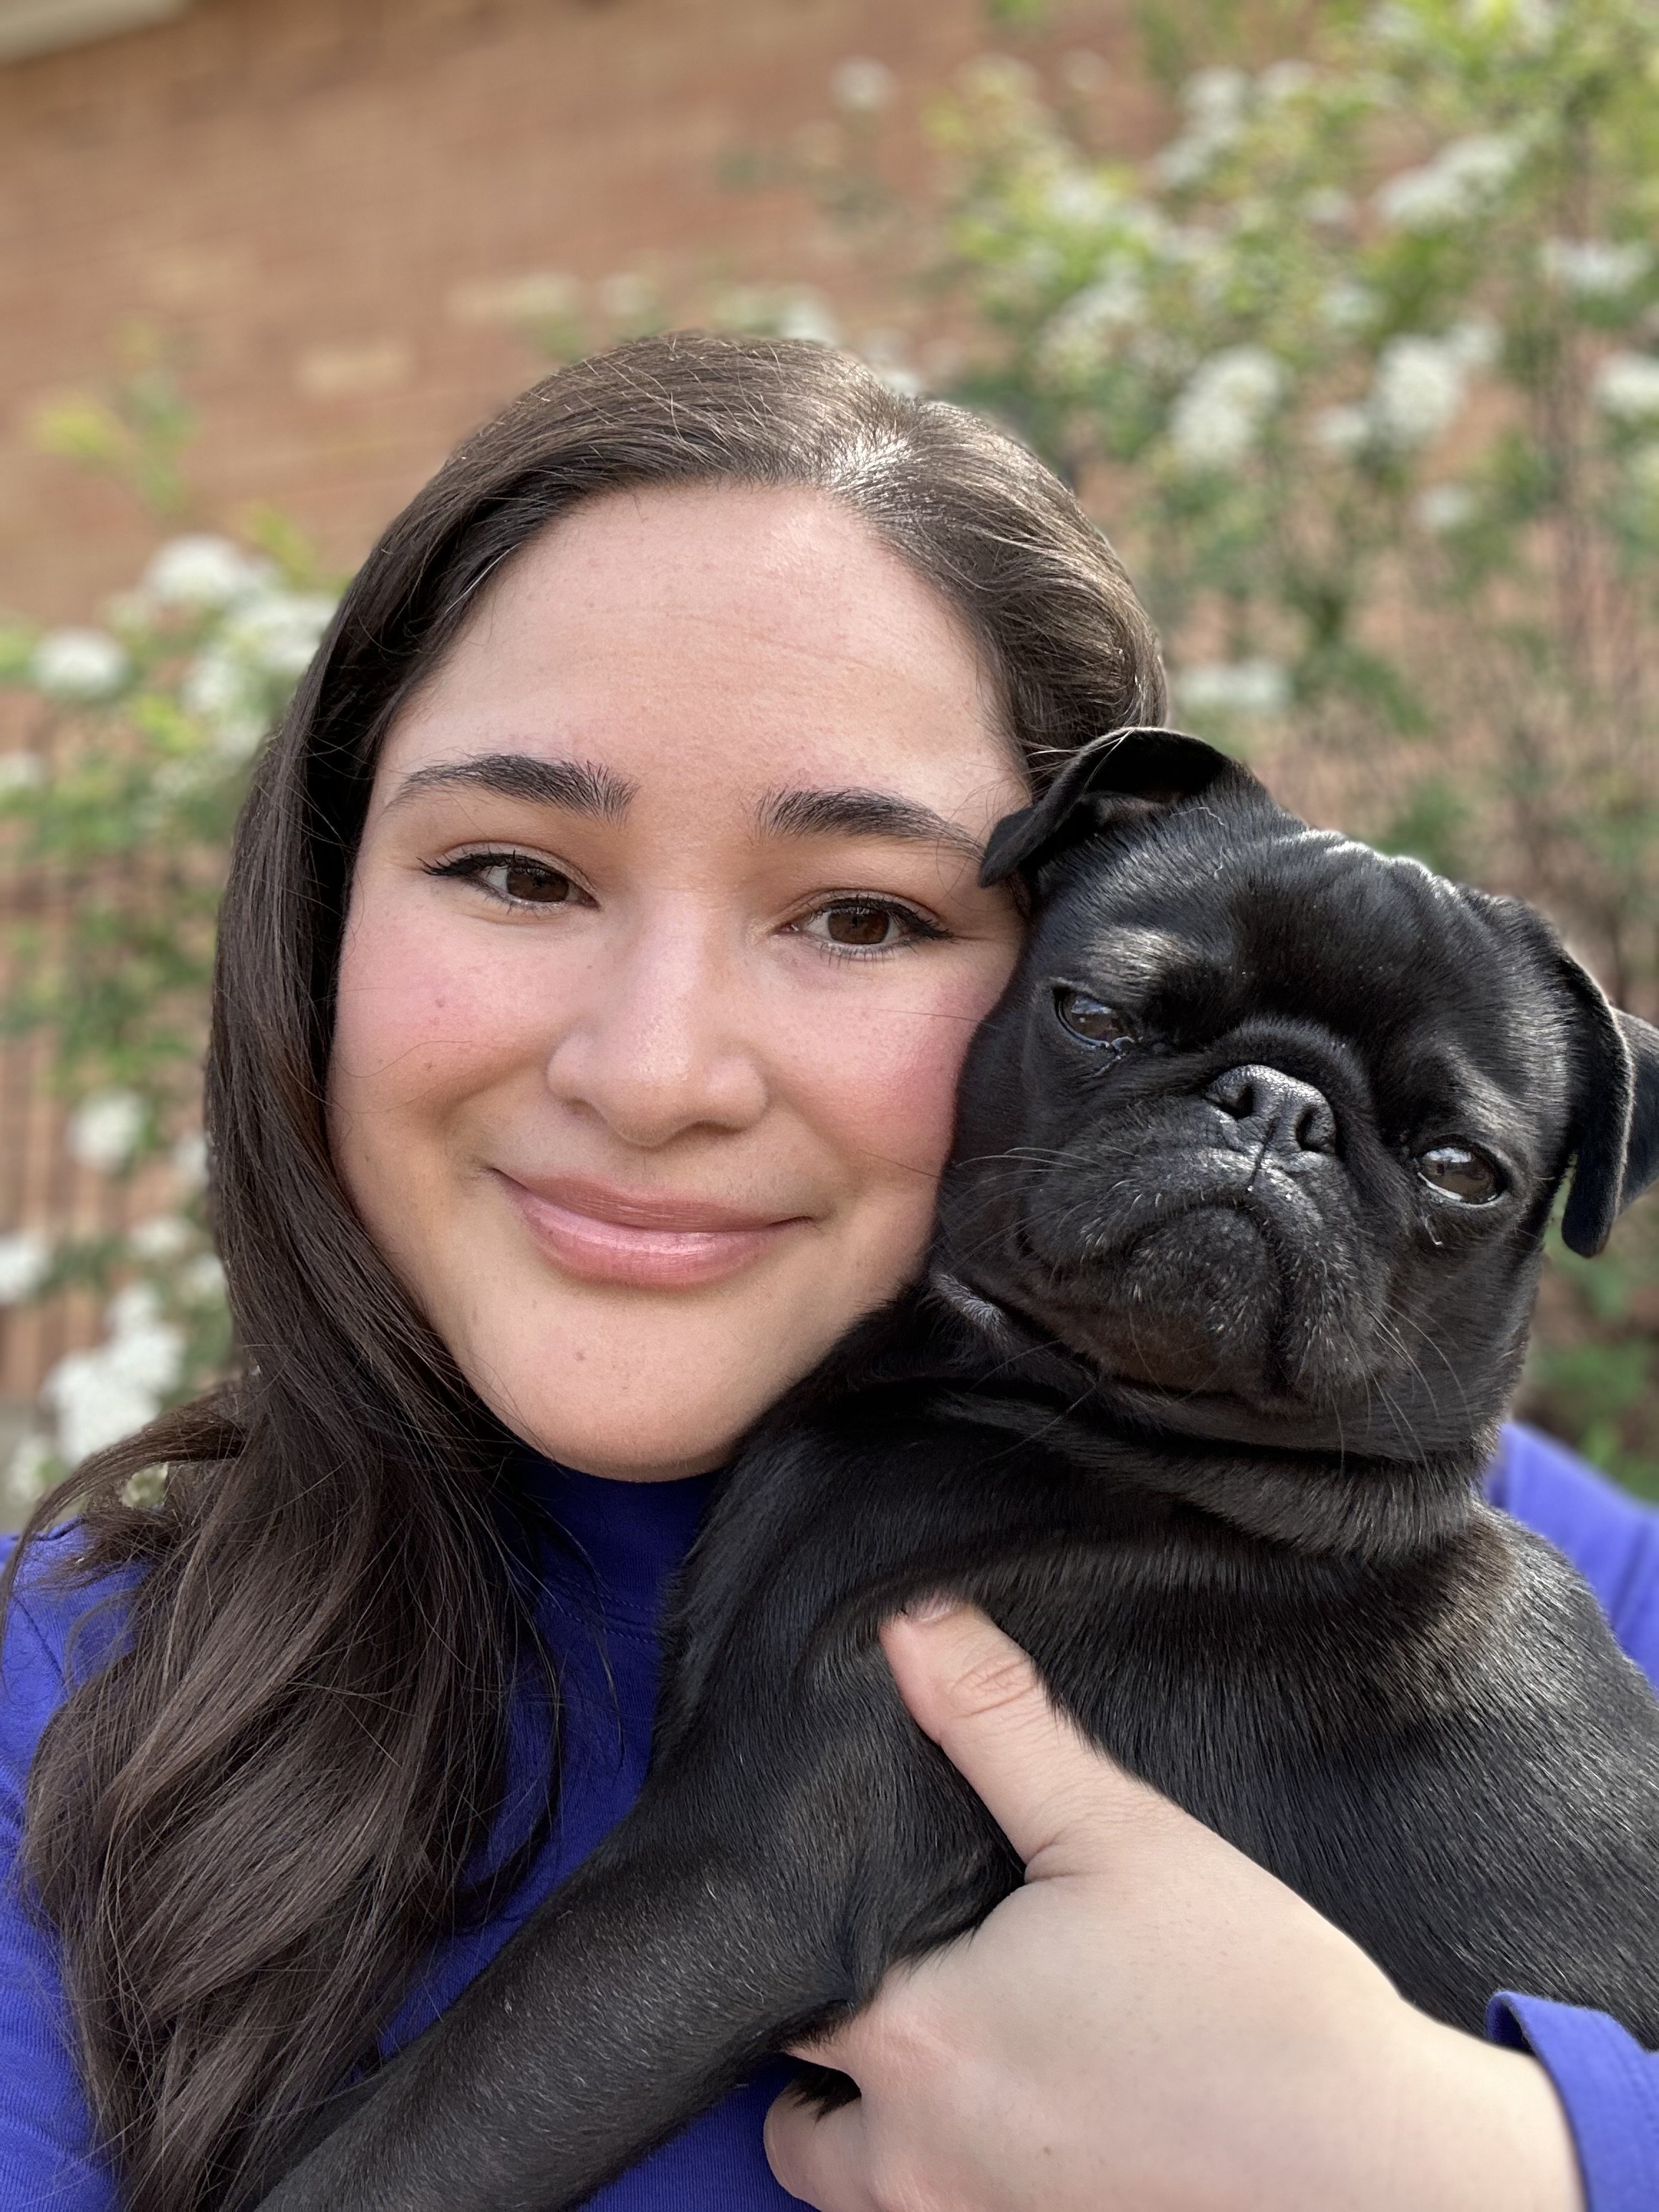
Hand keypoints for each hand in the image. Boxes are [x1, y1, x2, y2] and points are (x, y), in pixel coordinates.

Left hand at [765, 1601, 1584, 2211]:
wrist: (1381, 2161)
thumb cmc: (1255, 1997)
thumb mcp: (1119, 1832)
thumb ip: (996, 1722)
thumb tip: (906, 1623)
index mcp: (918, 2040)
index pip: (780, 1992)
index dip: (794, 1938)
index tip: (835, 1900)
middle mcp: (919, 2162)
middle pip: (797, 2119)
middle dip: (826, 2057)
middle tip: (898, 1976)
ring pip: (859, 2190)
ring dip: (878, 2131)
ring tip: (957, 2046)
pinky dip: (956, 2174)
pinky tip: (1028, 2105)